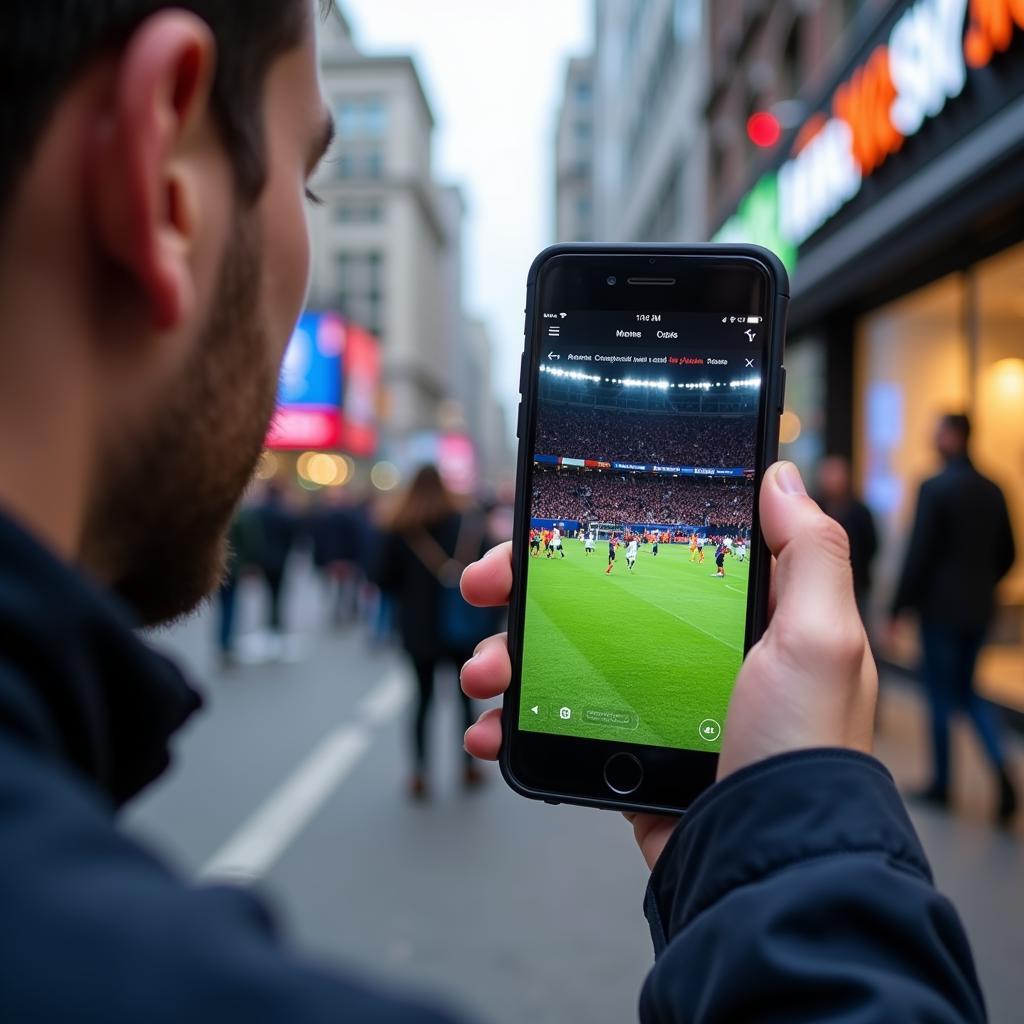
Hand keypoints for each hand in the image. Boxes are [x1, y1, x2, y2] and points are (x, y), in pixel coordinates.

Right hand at [460, 462, 876, 868]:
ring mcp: (654, 701)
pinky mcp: (627, 748)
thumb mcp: (820, 641)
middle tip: (485, 583)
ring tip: (482, 672)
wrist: (763, 863)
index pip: (655, 547)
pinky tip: (491, 727)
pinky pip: (558, 719)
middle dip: (527, 587)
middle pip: (593, 596)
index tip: (546, 524)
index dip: (597, 531)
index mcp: (739, 616)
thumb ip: (809, 554)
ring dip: (508, 656)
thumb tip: (781, 478)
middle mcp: (694, 651)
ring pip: (563, 656)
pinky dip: (514, 721)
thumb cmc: (802, 751)